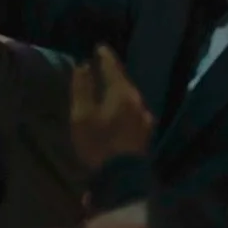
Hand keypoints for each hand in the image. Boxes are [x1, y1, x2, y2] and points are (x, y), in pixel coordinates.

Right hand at [71, 46, 153, 171]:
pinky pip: (133, 108)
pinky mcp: (145, 132)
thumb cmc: (98, 144)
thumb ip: (83, 88)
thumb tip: (83, 66)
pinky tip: (118, 108)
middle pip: (124, 80)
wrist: (122, 180)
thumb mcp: (82, 115)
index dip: (105, 56)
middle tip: (101, 64)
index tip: (99, 47)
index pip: (114, 67)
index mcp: (122, 93)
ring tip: (108, 85)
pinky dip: (124, 102)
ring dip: (119, 88)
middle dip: (112, 71)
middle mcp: (137, 100)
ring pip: (130, 94)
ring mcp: (144, 117)